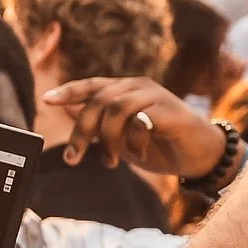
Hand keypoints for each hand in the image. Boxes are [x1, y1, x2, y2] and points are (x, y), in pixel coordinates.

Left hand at [44, 76, 225, 177]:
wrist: (202, 156)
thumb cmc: (163, 146)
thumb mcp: (125, 138)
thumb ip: (103, 127)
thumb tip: (72, 117)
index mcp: (126, 90)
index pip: (92, 86)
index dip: (69, 91)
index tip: (46, 100)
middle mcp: (138, 86)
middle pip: (98, 100)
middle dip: (81, 131)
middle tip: (73, 158)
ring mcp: (155, 96)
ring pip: (115, 108)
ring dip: (106, 139)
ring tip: (109, 162)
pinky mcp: (170, 110)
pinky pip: (140, 121)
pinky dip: (133, 141)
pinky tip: (137, 153)